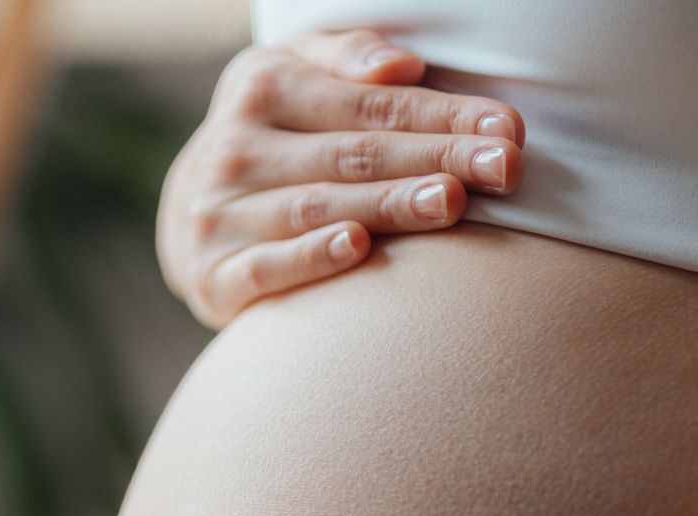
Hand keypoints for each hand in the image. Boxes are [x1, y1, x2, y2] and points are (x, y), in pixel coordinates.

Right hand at [157, 29, 526, 328]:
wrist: (191, 218)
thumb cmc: (275, 137)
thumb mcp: (297, 75)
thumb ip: (347, 57)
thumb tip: (401, 65)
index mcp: (262, 85)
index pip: (370, 103)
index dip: (441, 115)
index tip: (506, 129)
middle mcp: (235, 147)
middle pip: (353, 153)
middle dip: (434, 158)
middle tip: (503, 168)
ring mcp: (219, 213)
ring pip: (317, 206)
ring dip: (388, 204)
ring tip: (450, 201)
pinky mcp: (212, 275)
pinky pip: (267, 266)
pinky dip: (311, 257)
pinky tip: (358, 246)